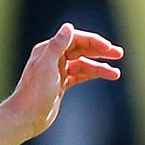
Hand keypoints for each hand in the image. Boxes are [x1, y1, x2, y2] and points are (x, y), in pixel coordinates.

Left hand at [5, 23, 122, 138]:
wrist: (25, 118)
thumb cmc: (34, 92)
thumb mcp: (47, 66)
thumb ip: (58, 45)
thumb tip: (68, 26)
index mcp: (48, 50)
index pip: (75, 40)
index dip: (93, 42)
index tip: (108, 48)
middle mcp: (53, 58)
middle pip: (81, 50)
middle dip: (100, 51)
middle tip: (119, 53)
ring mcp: (57, 72)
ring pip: (83, 65)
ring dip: (100, 67)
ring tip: (116, 74)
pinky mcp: (61, 85)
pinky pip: (80, 75)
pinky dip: (93, 75)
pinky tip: (106, 76)